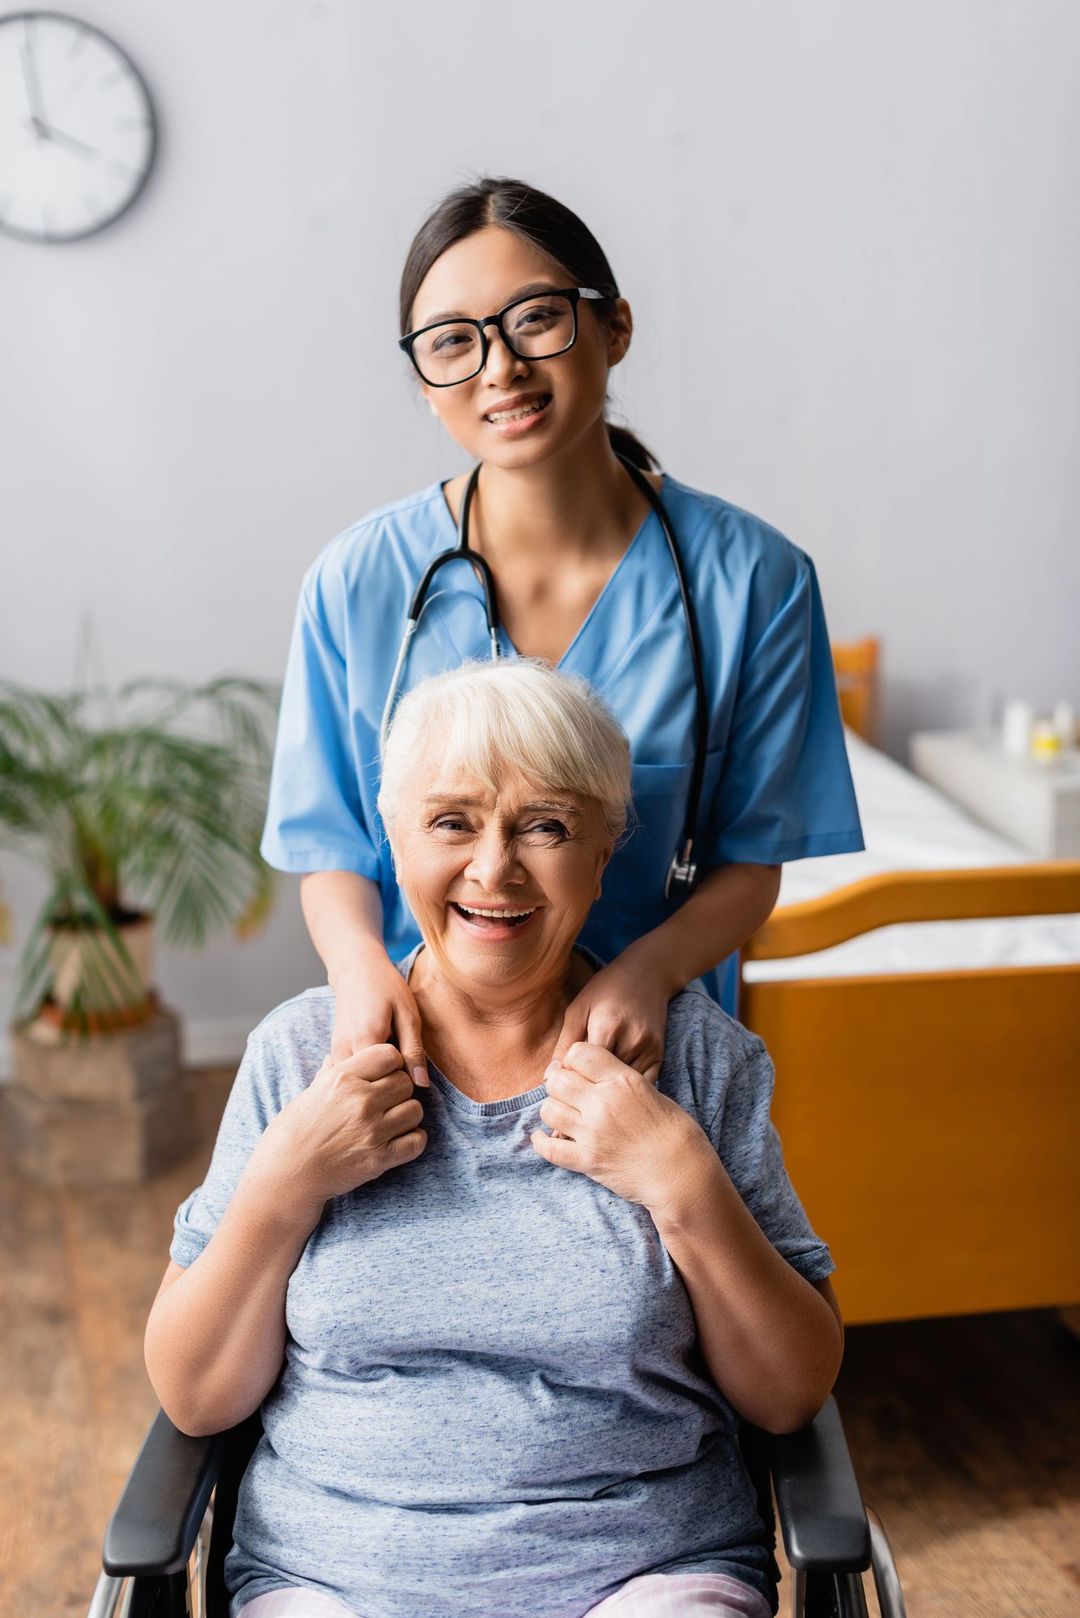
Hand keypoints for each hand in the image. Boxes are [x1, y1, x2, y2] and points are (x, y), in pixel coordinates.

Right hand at [253, 1043, 425, 1209]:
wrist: (286, 1176)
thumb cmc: (291, 1133)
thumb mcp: (308, 1094)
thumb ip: (328, 1074)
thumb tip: (334, 1057)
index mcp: (342, 1078)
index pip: (390, 1054)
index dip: (390, 1064)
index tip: (382, 1076)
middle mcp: (360, 1100)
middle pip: (405, 1082)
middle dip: (400, 1090)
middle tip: (387, 1103)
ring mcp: (372, 1130)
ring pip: (415, 1110)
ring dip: (407, 1116)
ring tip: (392, 1122)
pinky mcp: (380, 1158)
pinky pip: (417, 1141)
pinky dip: (412, 1141)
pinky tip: (398, 1141)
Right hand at [330, 950, 428, 1085]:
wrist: (355, 970)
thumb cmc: (385, 987)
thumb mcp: (408, 1015)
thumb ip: (414, 1051)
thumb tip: (421, 1085)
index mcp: (365, 1041)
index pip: (388, 1081)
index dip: (403, 1077)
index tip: (408, 1060)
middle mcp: (343, 1051)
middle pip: (370, 1087)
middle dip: (387, 1082)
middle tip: (399, 1059)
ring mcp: (334, 1054)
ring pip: (358, 1085)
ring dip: (374, 1079)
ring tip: (386, 1058)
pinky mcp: (332, 1055)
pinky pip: (350, 1078)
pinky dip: (363, 1075)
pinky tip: (374, 1059)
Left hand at [530, 1041, 710, 1214]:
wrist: (682, 1173)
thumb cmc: (675, 1131)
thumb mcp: (651, 1092)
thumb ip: (620, 1080)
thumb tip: (595, 1075)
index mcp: (622, 1080)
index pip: (578, 1053)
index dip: (573, 1059)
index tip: (577, 1069)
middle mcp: (603, 1102)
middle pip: (557, 1080)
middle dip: (558, 1083)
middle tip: (566, 1093)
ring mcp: (592, 1132)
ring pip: (548, 1110)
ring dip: (552, 1111)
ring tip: (562, 1115)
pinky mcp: (587, 1161)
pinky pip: (549, 1148)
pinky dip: (542, 1143)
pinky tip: (543, 1138)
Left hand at [552, 945, 676, 1086]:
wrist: (647, 975)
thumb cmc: (606, 989)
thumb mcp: (578, 1009)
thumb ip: (565, 1044)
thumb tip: (550, 1078)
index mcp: (606, 1027)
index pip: (584, 1069)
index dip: (572, 1076)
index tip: (566, 1074)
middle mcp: (631, 1040)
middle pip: (604, 1080)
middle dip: (589, 1085)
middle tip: (580, 1080)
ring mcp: (649, 1049)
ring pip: (623, 1085)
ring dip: (609, 1088)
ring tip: (598, 1080)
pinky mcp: (659, 1055)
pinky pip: (642, 1083)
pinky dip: (628, 1086)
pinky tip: (618, 1079)